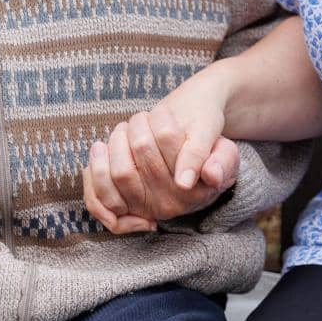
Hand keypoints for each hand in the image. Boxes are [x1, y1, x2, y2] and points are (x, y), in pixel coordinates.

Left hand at [82, 71, 236, 231]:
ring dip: (117, 140)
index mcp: (196, 190)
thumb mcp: (226, 152)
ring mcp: (146, 208)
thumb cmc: (205, 150)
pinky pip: (100, 195)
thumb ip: (223, 161)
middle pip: (143, 151)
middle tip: (143, 117)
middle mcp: (170, 204)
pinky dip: (95, 167)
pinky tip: (101, 147)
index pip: (170, 144)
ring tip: (125, 130)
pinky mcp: (124, 208)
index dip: (162, 123)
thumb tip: (210, 173)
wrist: (185, 165)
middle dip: (139, 125)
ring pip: (121, 171)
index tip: (164, 112)